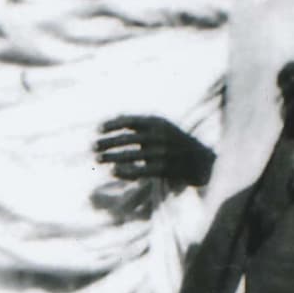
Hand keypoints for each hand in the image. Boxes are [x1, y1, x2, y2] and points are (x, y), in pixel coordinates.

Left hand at [95, 114, 212, 194]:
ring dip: (112, 157)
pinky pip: (141, 170)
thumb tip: (113, 122)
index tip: (97, 129)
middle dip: (108, 142)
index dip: (112, 124)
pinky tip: (113, 171)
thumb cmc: (175, 142)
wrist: (201, 160)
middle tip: (92, 146)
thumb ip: (142, 125)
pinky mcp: (166, 168)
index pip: (130, 121)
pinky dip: (126, 171)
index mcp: (158, 122)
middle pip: (128, 138)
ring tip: (98, 159)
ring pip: (132, 155)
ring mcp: (163, 152)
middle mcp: (160, 135)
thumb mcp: (162, 127)